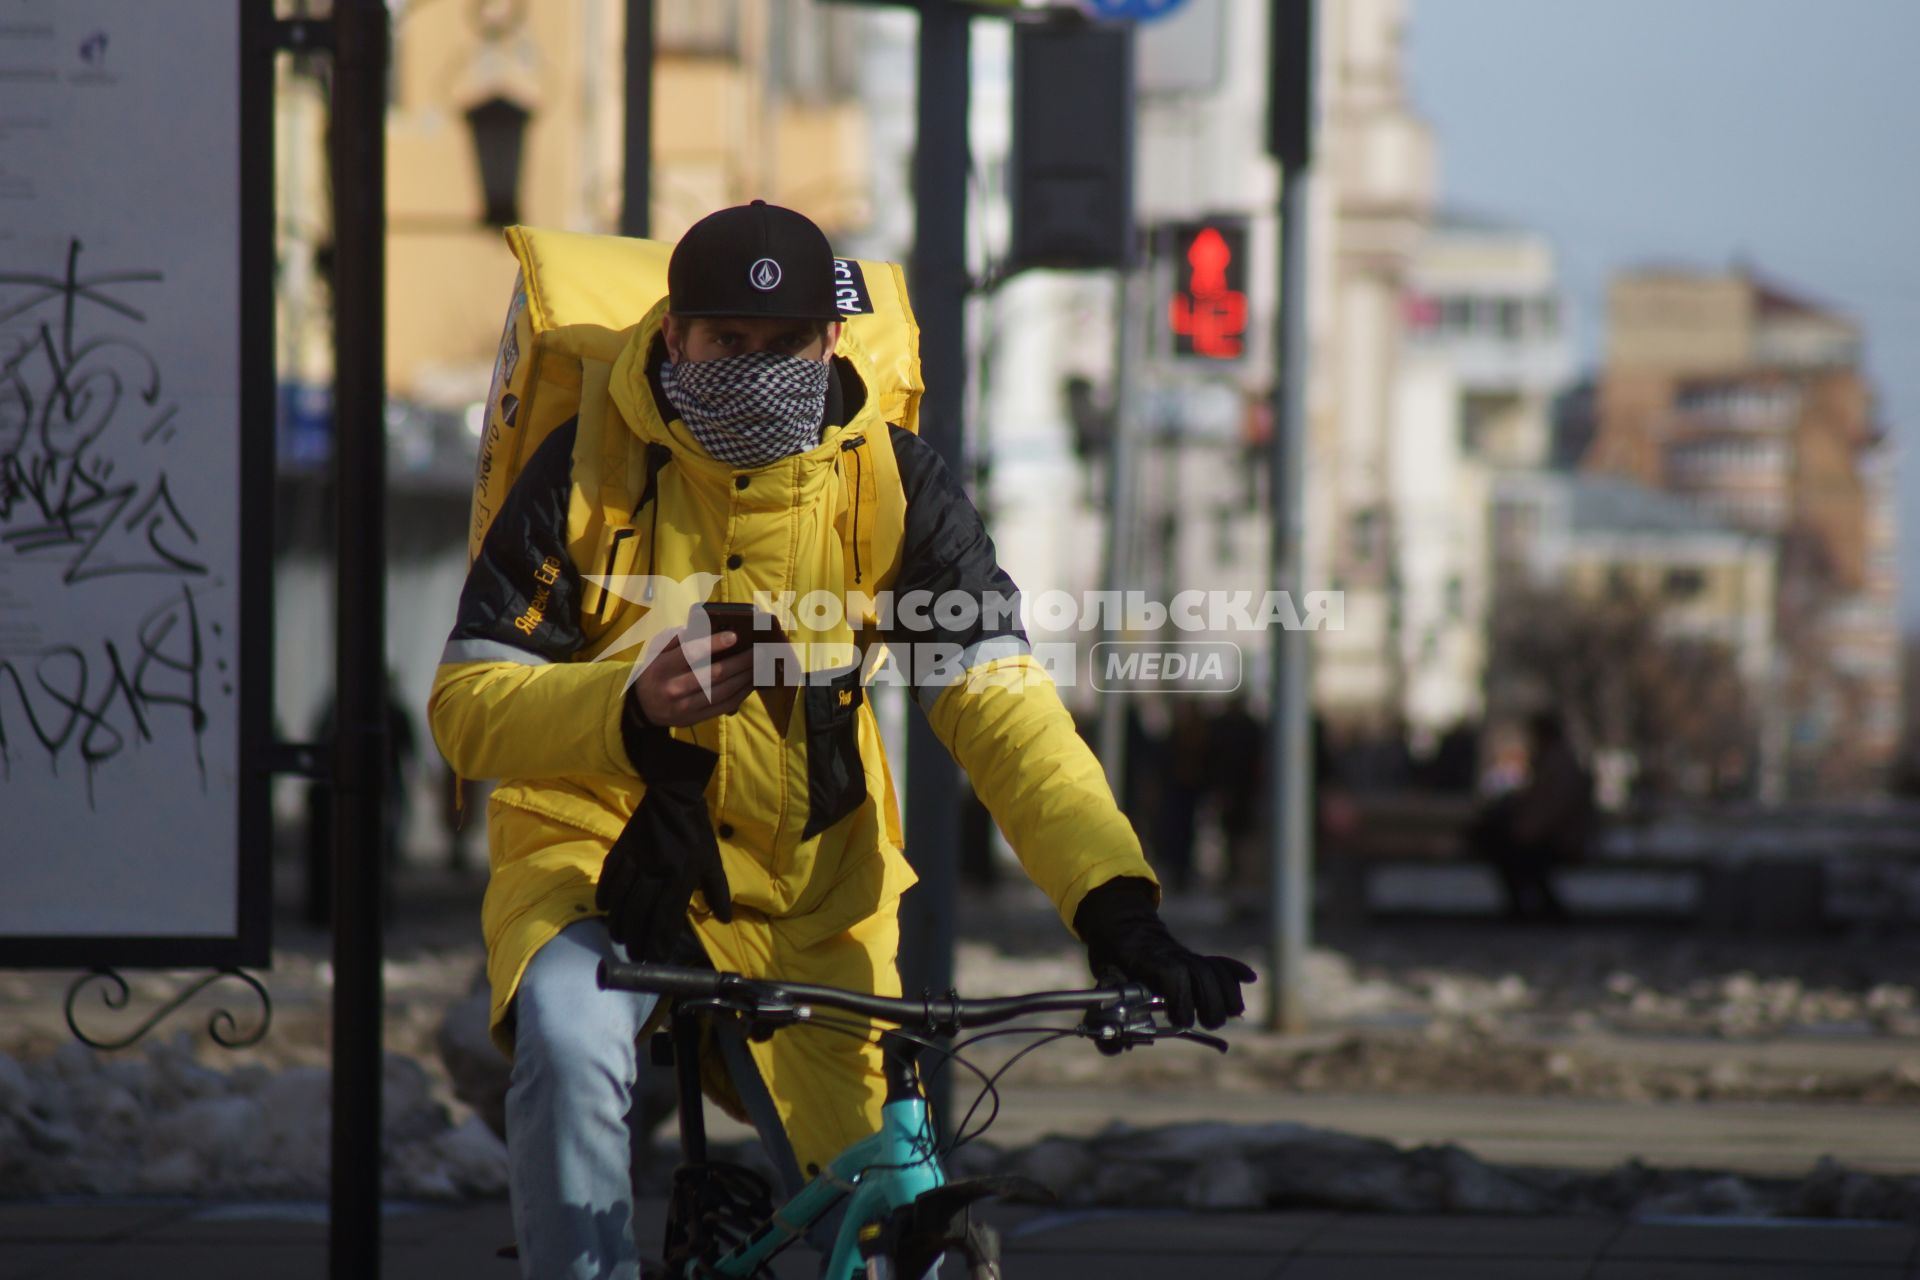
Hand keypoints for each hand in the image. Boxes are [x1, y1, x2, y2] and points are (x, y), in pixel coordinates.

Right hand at [596, 730, 732, 959]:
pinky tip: (606, 909)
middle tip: (635, 956)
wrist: (673, 797)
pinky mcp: (621, 850)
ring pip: (621, 901)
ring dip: (618, 923)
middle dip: (636, 940)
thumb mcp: (712, 862)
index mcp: (681, 877)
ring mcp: (636, 862)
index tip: (654, 959)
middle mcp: (657, 873)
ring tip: (619, 938)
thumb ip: (718, 892)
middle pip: (641, 915)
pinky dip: (605, 896)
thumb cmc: (696, 832)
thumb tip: (724, 919)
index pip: (667, 918)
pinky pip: (609, 878)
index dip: (659, 942)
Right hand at [632, 629, 755, 726]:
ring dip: (746, 677)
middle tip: (760, 650)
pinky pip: (724, 706)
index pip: (690, 654)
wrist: (643, 707)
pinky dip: (742, 693)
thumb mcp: (658, 652)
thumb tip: (705, 628)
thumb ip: (678, 640)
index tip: (734, 636)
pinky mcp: (696, 718)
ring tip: (762, 665)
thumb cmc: (656, 671)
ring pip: (723, 692)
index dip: (713, 645)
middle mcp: (675, 688)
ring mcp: (686, 706)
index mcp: (663, 667)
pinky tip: (752, 682)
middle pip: (714, 674)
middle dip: (741, 662)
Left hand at [1073, 877, 1255, 1029]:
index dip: (1182, 999)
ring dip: (1228, 992)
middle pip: (1202, 975)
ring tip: (1232, 1013)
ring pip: (1214, 970)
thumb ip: (1107, 1020)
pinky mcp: (1195, 960)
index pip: (1174, 975)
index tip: (1181, 1021)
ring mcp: (1187, 957)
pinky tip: (1251, 978)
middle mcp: (1174, 957)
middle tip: (1208, 1023)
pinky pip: (1219, 962)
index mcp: (1150, 961)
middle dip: (1210, 1002)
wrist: (1122, 927)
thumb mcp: (1103, 985)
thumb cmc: (1112, 960)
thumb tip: (1118, 1048)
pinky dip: (1235, 970)